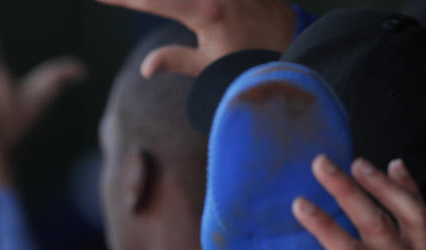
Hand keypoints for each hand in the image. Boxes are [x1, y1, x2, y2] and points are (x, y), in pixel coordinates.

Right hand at [95, 0, 294, 77]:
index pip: (152, 1)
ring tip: (132, 2)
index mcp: (205, 12)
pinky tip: (163, 5)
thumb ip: (176, 61)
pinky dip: (177, 2)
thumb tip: (147, 67)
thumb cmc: (249, 59)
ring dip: (156, 0)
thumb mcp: (211, 68)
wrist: (292, 37)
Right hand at [294, 155, 425, 249]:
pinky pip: (425, 223)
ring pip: (407, 217)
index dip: (326, 229)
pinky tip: (397, 172)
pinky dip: (411, 195)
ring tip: (356, 162)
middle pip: (379, 225)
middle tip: (321, 165)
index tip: (300, 205)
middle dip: (348, 192)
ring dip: (381, 187)